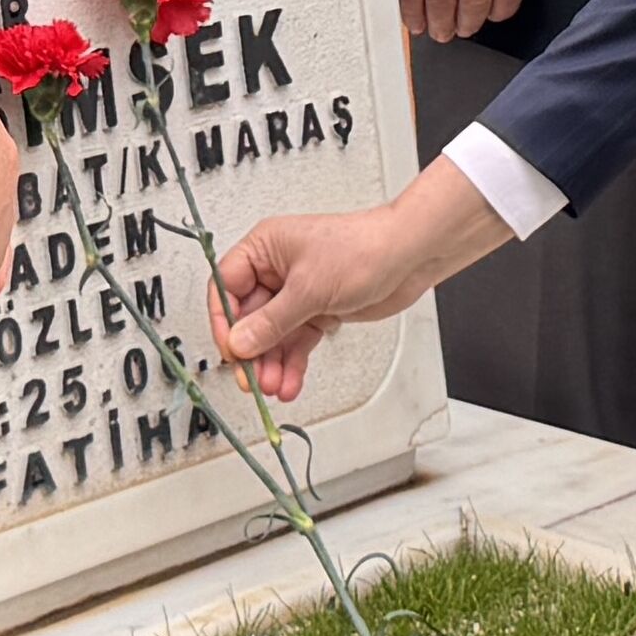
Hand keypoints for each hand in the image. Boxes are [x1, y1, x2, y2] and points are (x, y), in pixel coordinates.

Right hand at [215, 156, 518, 399]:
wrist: (409, 256)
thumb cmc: (364, 249)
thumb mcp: (309, 289)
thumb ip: (271, 321)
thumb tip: (240, 343)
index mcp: (265, 248)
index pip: (226, 287)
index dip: (225, 321)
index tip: (231, 350)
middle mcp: (278, 269)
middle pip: (249, 317)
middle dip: (252, 351)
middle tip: (252, 380)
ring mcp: (299, 291)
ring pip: (273, 335)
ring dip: (272, 363)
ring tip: (274, 387)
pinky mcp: (319, 309)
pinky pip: (296, 341)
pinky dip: (293, 362)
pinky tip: (290, 382)